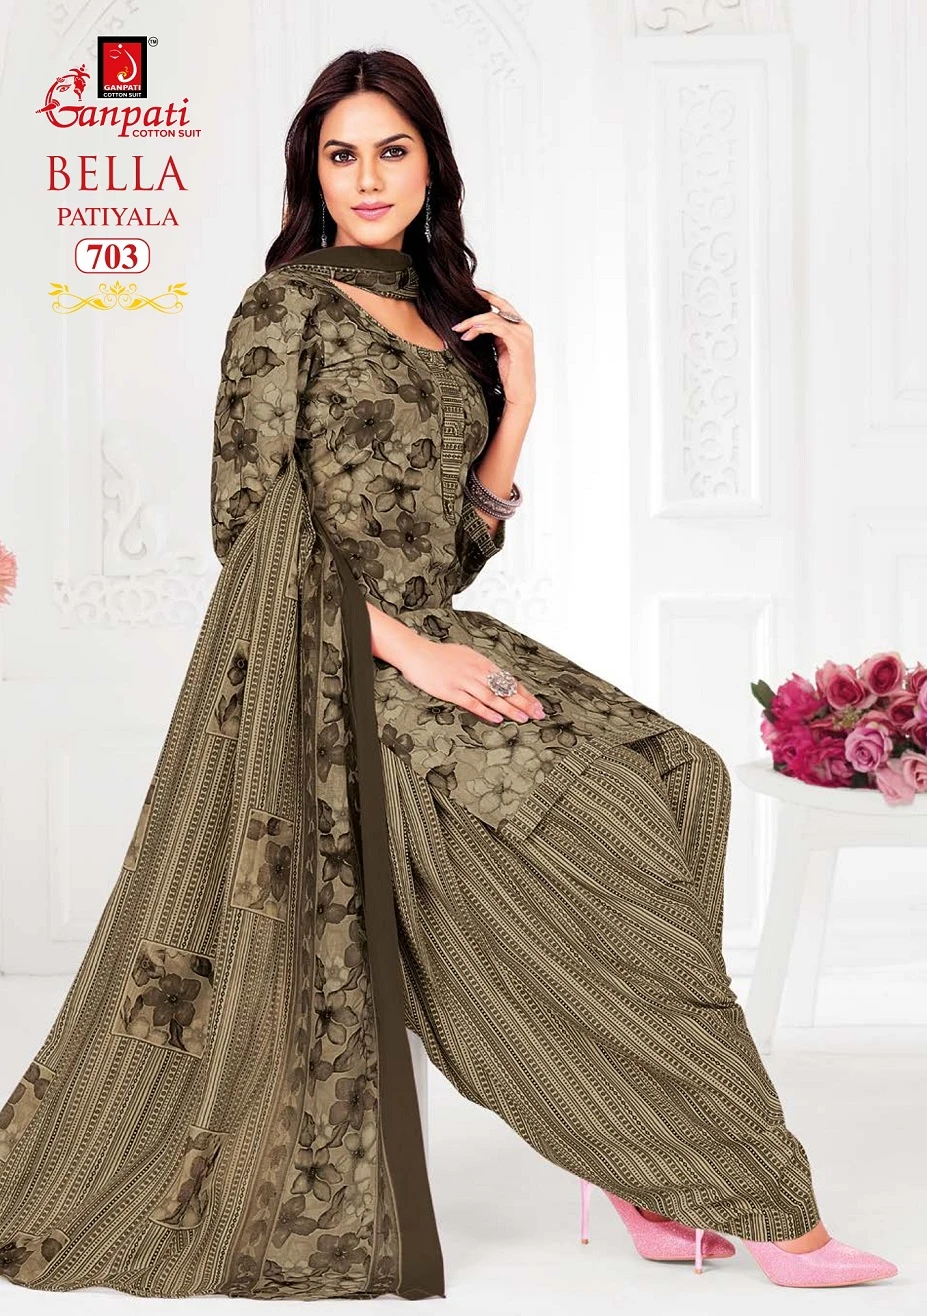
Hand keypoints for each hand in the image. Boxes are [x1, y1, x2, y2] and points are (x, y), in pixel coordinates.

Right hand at [399, 637, 545, 724]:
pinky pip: (471, 702)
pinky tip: (496, 718)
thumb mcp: (466, 656)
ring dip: (509, 708)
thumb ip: (482, 668)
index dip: (524, 693)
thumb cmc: (440, 655)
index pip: (508, 680)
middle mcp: (476, 671)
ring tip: (523, 718)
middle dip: (523, 702)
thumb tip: (498, 679)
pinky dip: (485, 711)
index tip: (536, 704)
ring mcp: (463, 681)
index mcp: (482, 663)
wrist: (416, 652)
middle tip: (537, 714)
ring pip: (491, 697)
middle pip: (504, 689)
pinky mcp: (450, 691)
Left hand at [451, 286, 535, 410]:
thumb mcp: (500, 350)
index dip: (488, 297)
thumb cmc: (510, 375)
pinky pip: (497, 328)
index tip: (471, 293)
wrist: (520, 394)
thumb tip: (477, 327)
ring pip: (494, 318)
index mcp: (520, 327)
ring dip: (473, 322)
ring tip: (459, 330)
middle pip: (498, 308)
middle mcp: (524, 327)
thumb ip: (494, 336)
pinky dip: (481, 329)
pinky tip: (469, 334)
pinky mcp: (519, 343)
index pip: (503, 306)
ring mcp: (523, 334)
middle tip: (458, 316)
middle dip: (476, 309)